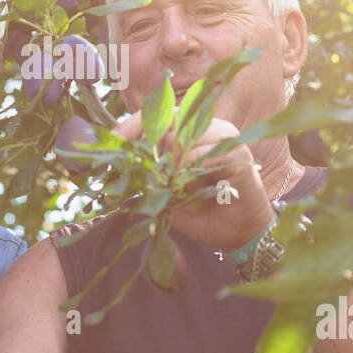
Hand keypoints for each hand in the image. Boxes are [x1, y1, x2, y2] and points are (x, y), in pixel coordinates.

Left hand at [114, 112, 273, 252]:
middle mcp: (209, 128)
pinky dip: (193, 176)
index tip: (114, 139)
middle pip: (167, 124)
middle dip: (153, 154)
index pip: (159, 116)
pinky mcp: (238, 153)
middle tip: (157, 180)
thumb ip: (150, 175)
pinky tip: (201, 189)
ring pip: (181, 139)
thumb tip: (120, 163)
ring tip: (185, 189)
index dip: (133, 125)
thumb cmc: (203, 211)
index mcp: (193, 133)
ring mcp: (226, 137)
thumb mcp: (167, 193)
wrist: (237, 235)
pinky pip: (201, 157)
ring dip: (174, 168)